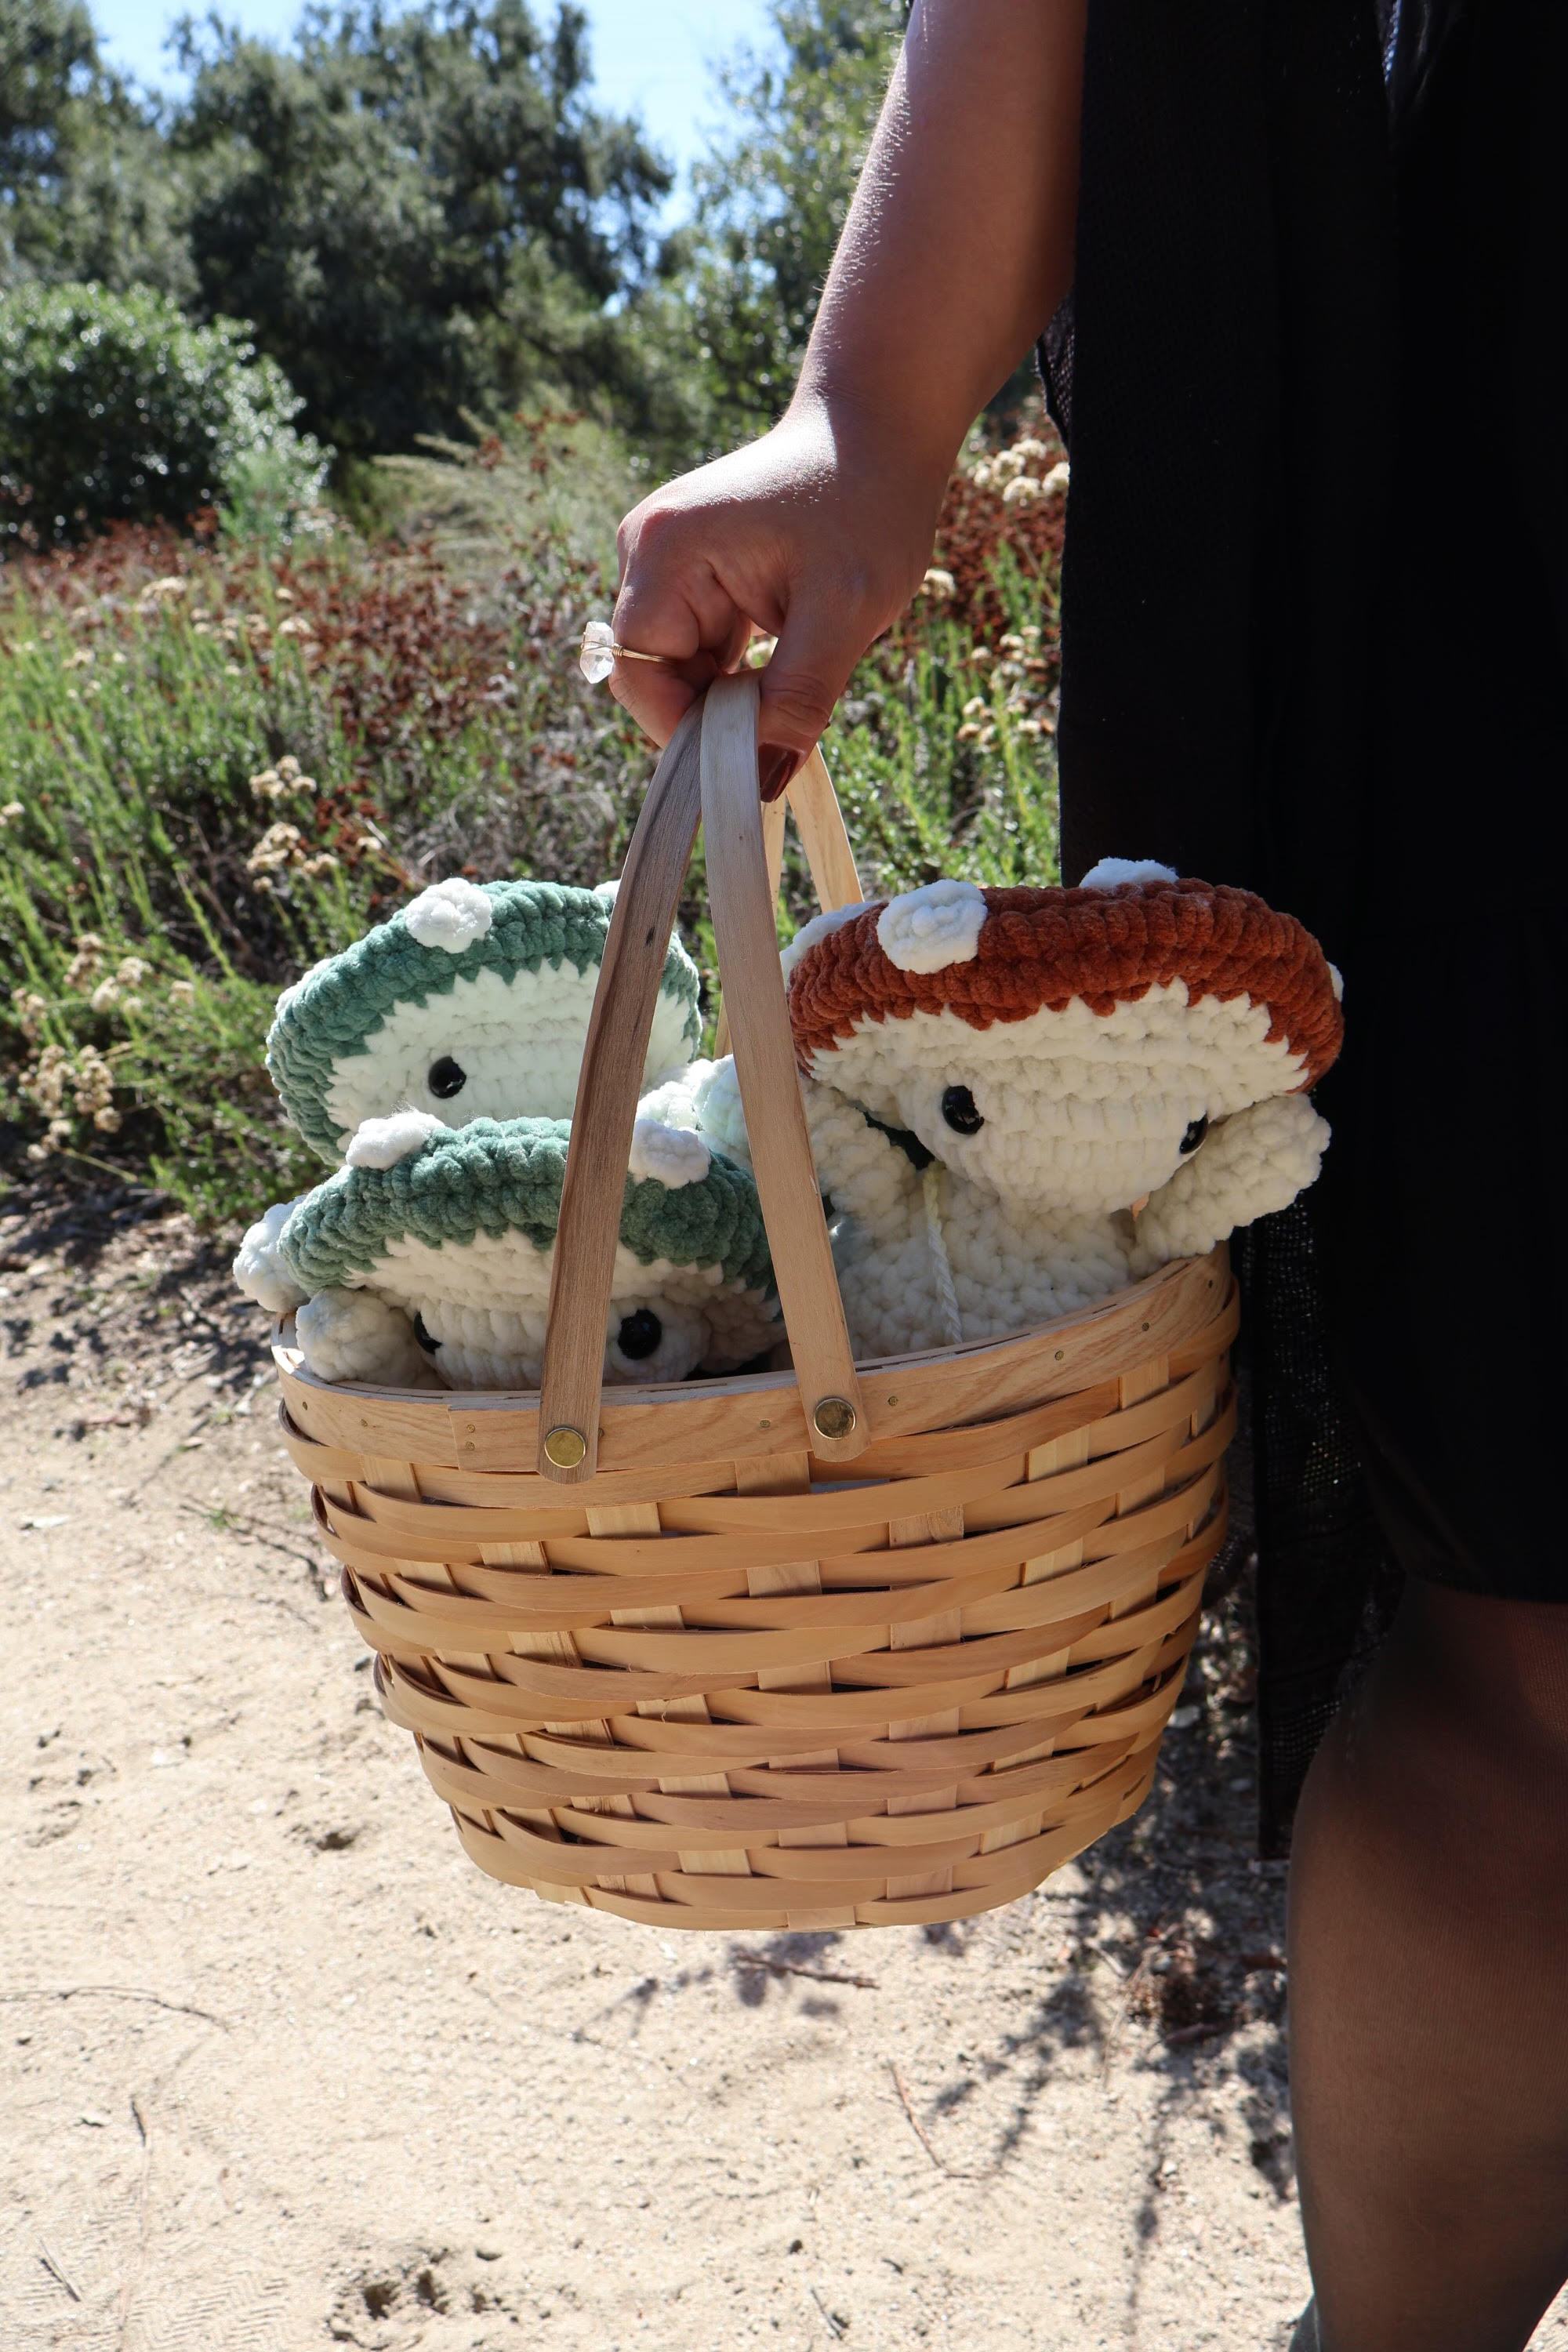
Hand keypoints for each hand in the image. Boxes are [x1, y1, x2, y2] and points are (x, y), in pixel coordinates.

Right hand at [609, 393, 948, 791]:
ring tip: (803, 663)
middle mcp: (644, 549)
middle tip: (792, 717)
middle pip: (654, 676)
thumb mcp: (845, 613)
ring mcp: (662, 559)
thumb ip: (798, 702)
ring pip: (680, 668)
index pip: (639, 675)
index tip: (753, 756)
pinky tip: (791, 652)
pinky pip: (699, 649)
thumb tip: (759, 785)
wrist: (880, 429)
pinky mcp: (688, 570)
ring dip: (735, 692)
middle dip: (717, 713)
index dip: (686, 730)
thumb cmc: (868, 505)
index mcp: (664, 550)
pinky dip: (741, 672)